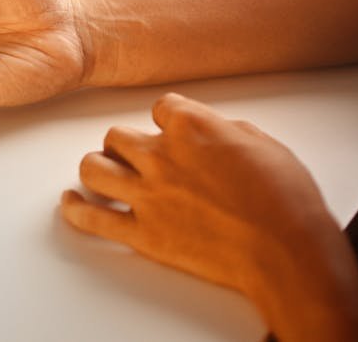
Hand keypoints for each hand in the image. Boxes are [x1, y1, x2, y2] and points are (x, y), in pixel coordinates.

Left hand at [62, 93, 330, 292]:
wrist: (286, 251)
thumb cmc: (286, 200)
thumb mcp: (264, 144)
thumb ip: (227, 132)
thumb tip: (216, 133)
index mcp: (193, 126)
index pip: (160, 106)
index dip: (165, 119)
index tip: (168, 127)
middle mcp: (162, 155)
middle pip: (117, 135)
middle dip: (125, 144)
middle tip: (134, 156)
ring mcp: (147, 195)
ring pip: (93, 168)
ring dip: (97, 168)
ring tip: (104, 174)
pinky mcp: (142, 234)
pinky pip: (92, 218)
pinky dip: (75, 210)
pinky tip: (71, 203)